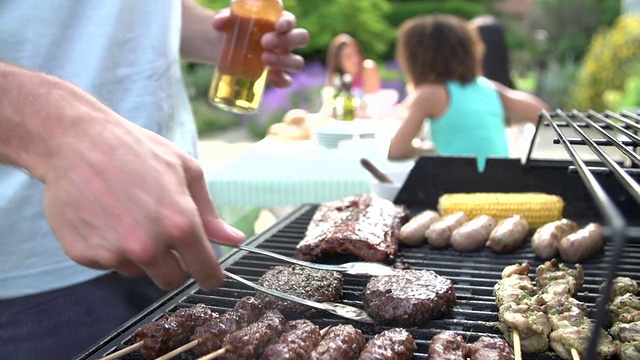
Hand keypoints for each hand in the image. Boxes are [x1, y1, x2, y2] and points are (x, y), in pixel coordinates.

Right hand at [42, 117, 244, 289]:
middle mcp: (148, 246)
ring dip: (140, 254)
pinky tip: (105, 217)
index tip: (209, 274)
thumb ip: (210, 213)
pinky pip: (108, 263)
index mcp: (180, 225)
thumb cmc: (137, 150)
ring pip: (139, 271)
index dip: (210, 275)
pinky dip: (110, 248)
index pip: (205, 272)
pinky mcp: (85, 255)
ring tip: (129, 215)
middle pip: (172, 280)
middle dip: (175, 265)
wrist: (77, 142)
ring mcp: (114, 253)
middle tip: (165, 237)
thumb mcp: (185, 171)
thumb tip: (235, 239)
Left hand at [213, 9, 308, 87]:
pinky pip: (287, 80)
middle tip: (265, 42)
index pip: (290, 20)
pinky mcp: (276, 74)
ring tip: (264, 59)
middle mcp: (286, 40)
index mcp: (279, 22)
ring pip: (297, 62)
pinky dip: (282, 81)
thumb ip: (224, 18)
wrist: (225, 46)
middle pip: (301, 38)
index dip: (288, 22)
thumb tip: (218, 24)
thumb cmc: (233, 28)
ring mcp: (284, 58)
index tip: (277, 25)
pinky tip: (270, 78)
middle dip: (286, 40)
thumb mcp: (228, 20)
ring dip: (284, 61)